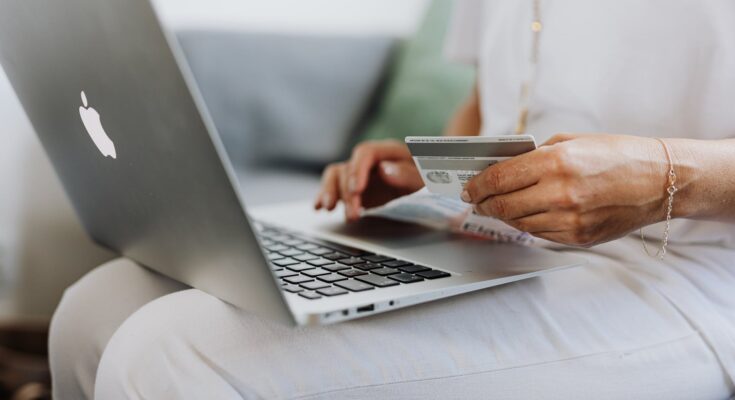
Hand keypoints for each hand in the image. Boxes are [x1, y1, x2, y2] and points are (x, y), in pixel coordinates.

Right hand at [314, 140, 423, 220]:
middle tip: (353, 214)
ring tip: (328, 209)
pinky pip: (334, 187)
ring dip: (330, 192)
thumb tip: (384, 170)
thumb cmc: (429, 179)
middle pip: (348, 168)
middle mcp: (370, 160)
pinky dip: (324, 196)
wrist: (431, 185)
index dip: (358, 170)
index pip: (365, 153)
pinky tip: (318, 207)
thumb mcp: (426, 178)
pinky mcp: (354, 188)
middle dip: (347, 192)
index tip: (356, 189)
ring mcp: (359, 174)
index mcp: (388, 151)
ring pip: (336, 176)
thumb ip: (407, 174)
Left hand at [462, 133, 670, 246]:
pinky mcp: (578, 238)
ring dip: (502, 215)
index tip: (468, 187)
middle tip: (475, 200)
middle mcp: (561, 194)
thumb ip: (535, 155)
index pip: (499, 178)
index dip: (477, 185)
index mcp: (556, 162)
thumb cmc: (617, 154)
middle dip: (482, 203)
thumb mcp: (572, 141)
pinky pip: (539, 234)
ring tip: (496, 206)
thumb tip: (501, 168)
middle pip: (502, 205)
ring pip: (518, 223)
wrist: (660, 181)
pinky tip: (524, 214)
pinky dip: (527, 224)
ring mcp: (570, 220)